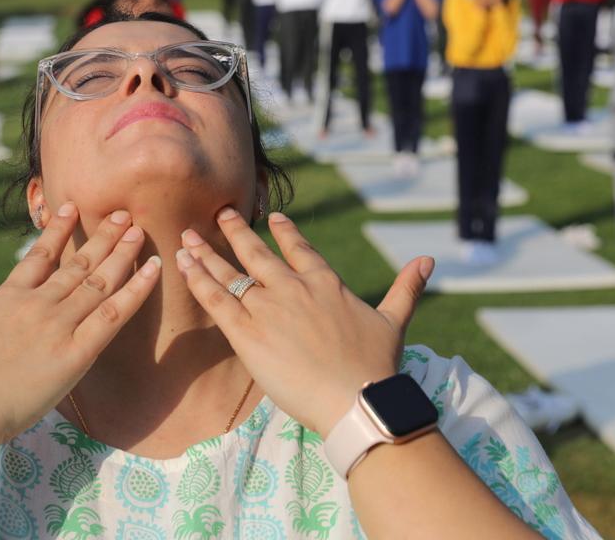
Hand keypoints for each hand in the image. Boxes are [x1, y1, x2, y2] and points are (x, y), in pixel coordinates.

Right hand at [0, 205, 160, 443]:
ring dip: (122, 254)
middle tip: (122, 214)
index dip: (57, 231)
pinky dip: (136, 290)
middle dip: (102, 237)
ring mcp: (59, 324)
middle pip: (78, 263)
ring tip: (139, 230)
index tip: (71, 209)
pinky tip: (153, 270)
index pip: (38, 256)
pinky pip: (114, 315)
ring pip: (99, 281)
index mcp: (8, 298)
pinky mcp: (77, 351)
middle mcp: (37, 303)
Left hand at [177, 209, 433, 436]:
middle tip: (219, 213)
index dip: (283, 232)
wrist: (356, 400)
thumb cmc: (377, 366)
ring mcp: (268, 308)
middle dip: (234, 231)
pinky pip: (217, 300)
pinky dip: (198, 281)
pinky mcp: (248, 333)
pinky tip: (184, 266)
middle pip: (256, 253)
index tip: (270, 217)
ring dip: (206, 253)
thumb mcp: (395, 320)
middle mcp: (293, 288)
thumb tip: (430, 259)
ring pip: (230, 273)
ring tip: (187, 237)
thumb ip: (406, 287)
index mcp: (325, 283)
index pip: (299, 249)